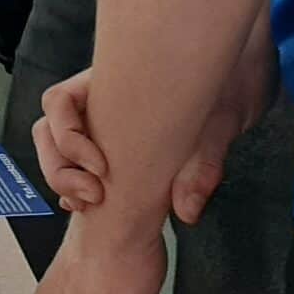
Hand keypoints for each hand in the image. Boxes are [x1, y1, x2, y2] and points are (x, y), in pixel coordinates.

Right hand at [33, 39, 273, 224]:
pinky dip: (77, 189)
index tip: (101, 168)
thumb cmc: (229, 86)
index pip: (60, 101)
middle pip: (49, 130)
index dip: (68, 136)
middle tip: (94, 196)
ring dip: (64, 180)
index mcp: (112, 81)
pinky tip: (94, 207)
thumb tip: (186, 211)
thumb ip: (202, 163)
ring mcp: (105, 126)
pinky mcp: (117, 151)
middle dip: (60, 167)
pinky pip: (80, 168)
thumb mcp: (222, 120)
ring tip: (91, 204)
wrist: (244, 81)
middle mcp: (100, 102)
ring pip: (59, 151)